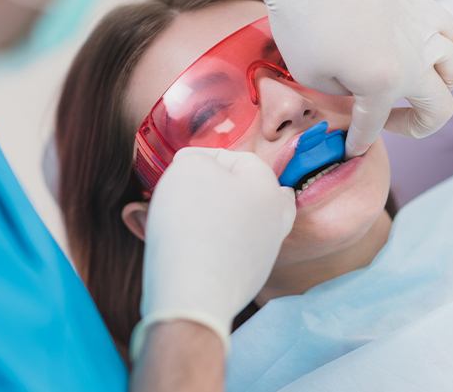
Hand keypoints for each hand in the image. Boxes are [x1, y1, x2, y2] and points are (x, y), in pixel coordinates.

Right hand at [130, 148, 295, 358]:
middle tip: (185, 192)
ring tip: (181, 218)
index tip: (177, 167)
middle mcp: (275, 218)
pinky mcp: (249, 279)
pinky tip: (189, 246)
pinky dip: (212, 243)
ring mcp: (265, 252)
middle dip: (215, 188)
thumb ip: (195, 159)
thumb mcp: (188, 168)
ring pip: (239, 222)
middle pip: (245, 191)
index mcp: (268, 186)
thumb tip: (196, 166)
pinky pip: (228, 250)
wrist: (193, 294)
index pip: (236, 158)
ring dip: (213, 216)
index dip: (202, 157)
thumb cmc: (191, 222)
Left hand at [204, 0, 452, 156]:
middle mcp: (414, 59)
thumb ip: (341, 94)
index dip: (358, 142)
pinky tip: (415, 47)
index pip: (374, 126)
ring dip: (438, 87)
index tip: (350, 149)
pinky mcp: (420, 1)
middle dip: (415, 127)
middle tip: (389, 123)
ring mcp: (423, 27)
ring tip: (410, 86)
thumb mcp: (310, 75)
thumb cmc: (300, 22)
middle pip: (440, 108)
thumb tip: (356, 92)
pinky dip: (440, 47)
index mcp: (383, 83)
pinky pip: (449, 31)